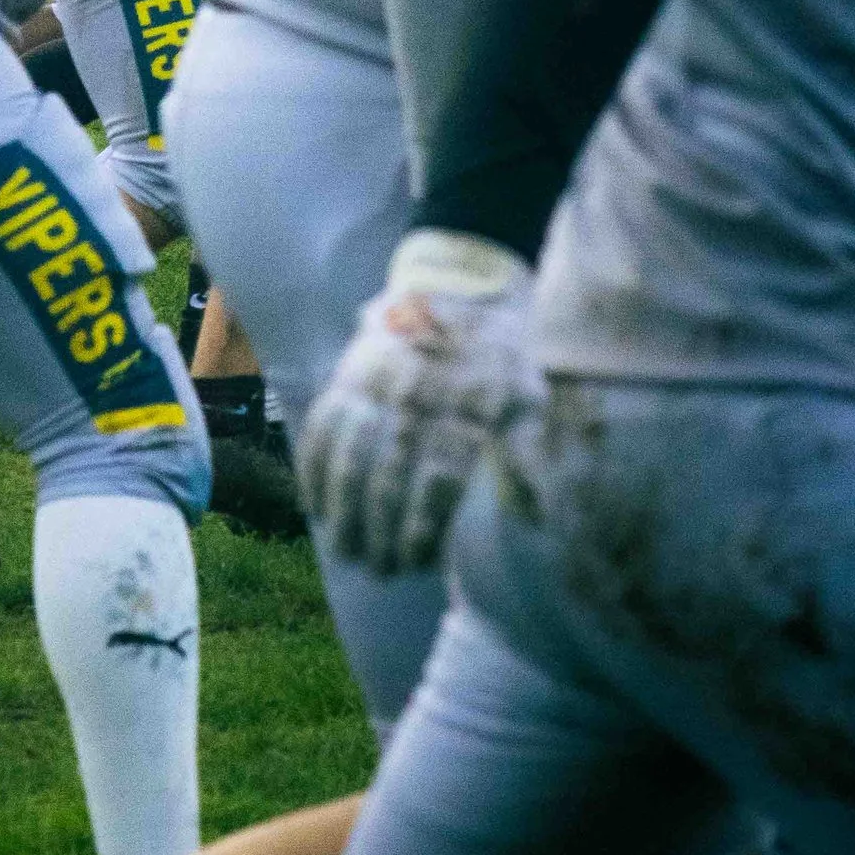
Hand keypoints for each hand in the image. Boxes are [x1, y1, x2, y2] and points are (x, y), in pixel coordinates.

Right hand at [300, 228, 535, 576]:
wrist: (460, 282)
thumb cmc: (502, 352)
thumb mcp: (529, 397)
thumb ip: (525, 458)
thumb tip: (538, 521)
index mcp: (464, 408)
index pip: (438, 480)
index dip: (424, 526)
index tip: (417, 563)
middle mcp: (416, 398)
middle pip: (390, 476)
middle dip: (380, 531)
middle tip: (378, 572)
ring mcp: (376, 384)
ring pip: (351, 457)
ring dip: (343, 509)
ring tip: (344, 551)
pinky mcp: (349, 372)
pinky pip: (323, 426)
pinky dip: (315, 469)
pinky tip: (316, 506)